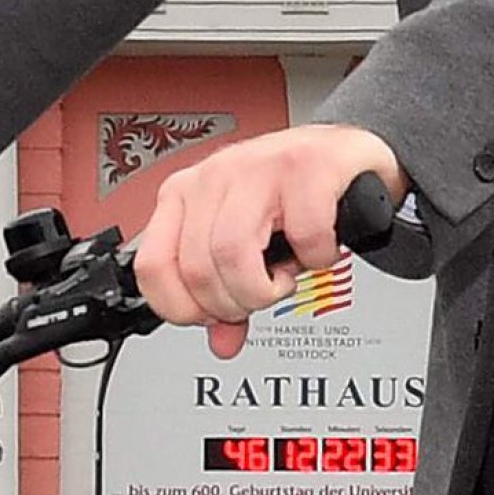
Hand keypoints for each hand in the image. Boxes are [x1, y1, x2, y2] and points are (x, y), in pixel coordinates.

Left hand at [132, 124, 406, 361]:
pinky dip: (316, 258)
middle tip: (260, 294)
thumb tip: (221, 343)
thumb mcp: (246, 239)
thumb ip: (226, 289)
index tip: (213, 315)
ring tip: (284, 276)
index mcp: (185, 194)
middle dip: (234, 303)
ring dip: (266, 287)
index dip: (183, 308)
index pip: (152, 266)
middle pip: (197, 269)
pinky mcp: (307, 166)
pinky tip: (318, 249)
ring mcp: (258, 166)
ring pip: (233, 254)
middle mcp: (214, 176)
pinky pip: (303, 235)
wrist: (341, 151)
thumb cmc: (288, 192)